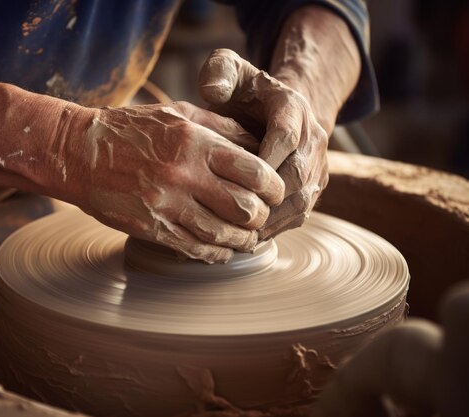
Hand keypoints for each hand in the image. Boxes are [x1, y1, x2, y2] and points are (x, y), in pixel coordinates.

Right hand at [64, 101, 284, 262]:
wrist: (79, 152)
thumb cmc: (131, 130)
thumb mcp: (178, 114)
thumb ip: (220, 127)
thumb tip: (258, 144)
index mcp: (196, 143)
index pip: (256, 172)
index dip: (274, 187)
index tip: (274, 192)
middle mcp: (184, 175)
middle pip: (245, 208)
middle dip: (261, 216)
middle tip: (260, 216)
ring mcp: (166, 204)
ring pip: (222, 234)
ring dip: (242, 241)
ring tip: (247, 238)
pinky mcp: (151, 227)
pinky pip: (194, 249)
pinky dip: (215, 254)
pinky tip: (222, 251)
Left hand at [199, 49, 328, 239]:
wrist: (277, 107)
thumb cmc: (247, 91)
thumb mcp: (231, 70)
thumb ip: (220, 72)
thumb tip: (213, 92)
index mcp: (293, 107)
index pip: (285, 137)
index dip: (263, 161)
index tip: (233, 179)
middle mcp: (313, 138)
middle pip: (297, 175)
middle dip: (264, 198)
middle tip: (229, 215)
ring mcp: (317, 166)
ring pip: (301, 201)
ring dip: (270, 220)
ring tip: (236, 234)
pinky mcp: (313, 187)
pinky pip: (299, 214)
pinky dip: (275, 228)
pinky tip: (246, 238)